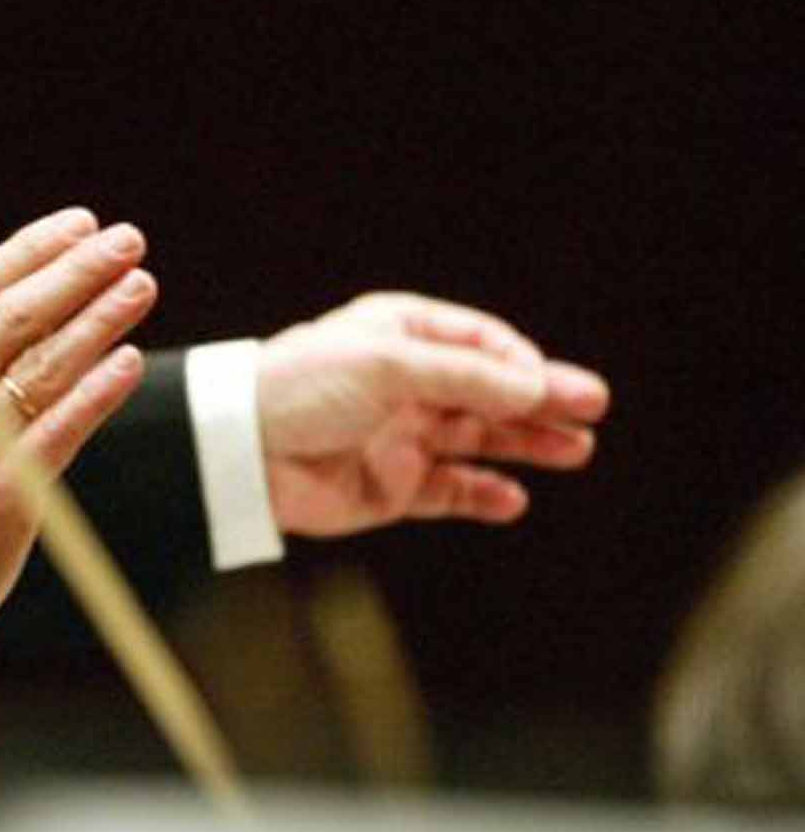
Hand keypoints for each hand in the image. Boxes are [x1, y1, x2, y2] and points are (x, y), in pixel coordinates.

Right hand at [0, 208, 156, 677]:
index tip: (78, 225)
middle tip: (126, 241)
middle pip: (15, 315)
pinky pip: (61, 430)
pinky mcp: (2, 494)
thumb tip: (20, 318)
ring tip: (141, 286)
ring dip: (99, 318)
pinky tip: (128, 362)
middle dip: (76, 270)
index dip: (30, 251)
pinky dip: (98, 390)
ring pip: (44, 363)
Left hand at [255, 292, 610, 536]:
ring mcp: (400, 435)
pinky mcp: (391, 486)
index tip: (544, 385)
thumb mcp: (387, 367)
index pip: (480, 342)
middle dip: (541, 401)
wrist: (238, 452)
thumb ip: (467, 379)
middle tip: (593, 411)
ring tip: (576, 450)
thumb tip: (540, 387)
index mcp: (399, 334)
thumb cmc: (301, 388)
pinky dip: (483, 494)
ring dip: (527, 444)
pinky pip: (451, 490)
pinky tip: (514, 497)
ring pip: (480, 439)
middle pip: (490, 392)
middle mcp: (405, 383)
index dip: (519, 362)